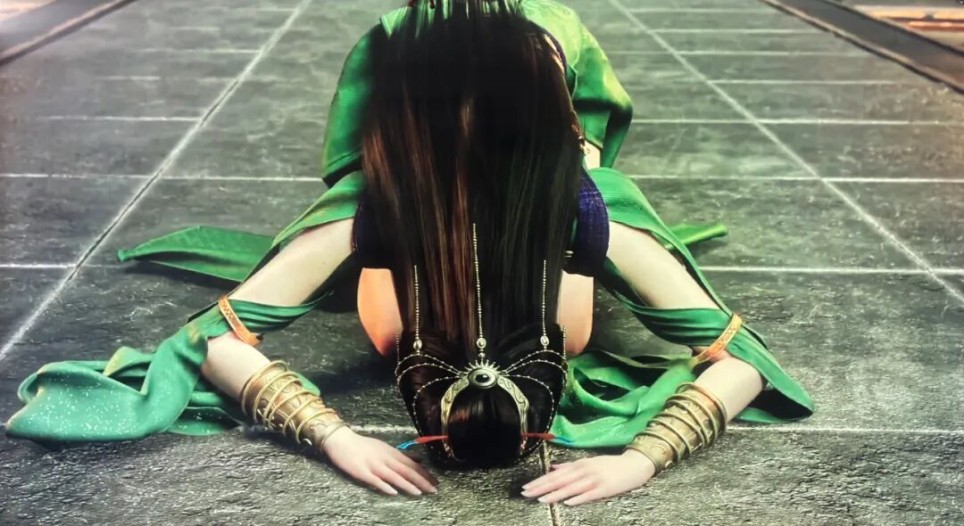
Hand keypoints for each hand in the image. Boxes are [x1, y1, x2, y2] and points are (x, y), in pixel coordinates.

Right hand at [321, 427, 438, 495]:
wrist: (341, 440)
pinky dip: (384, 485)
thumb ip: (402, 455)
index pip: (412, 464)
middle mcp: (385, 458)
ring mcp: (373, 465)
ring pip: (393, 475)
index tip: (436, 481)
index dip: (424, 473)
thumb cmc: (364, 445)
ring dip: (407, 484)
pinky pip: (375, 480)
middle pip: (406, 470)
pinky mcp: (361, 472)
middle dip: (421, 480)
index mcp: (391, 453)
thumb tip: (419, 458)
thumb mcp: (385, 447)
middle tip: (434, 490)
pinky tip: (393, 492)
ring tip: (419, 492)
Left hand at [521, 450, 655, 505]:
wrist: (634, 465)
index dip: (540, 481)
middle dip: (541, 487)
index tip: (526, 487)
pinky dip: (578, 498)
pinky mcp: (605, 489)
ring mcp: (594, 479)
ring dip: (555, 493)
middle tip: (526, 493)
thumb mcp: (588, 462)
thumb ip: (570, 466)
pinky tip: (568, 502)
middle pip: (559, 480)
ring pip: (571, 487)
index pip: (555, 474)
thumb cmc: (610, 465)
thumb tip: (553, 468)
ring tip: (541, 499)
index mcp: (579, 464)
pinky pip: (589, 494)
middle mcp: (584, 470)